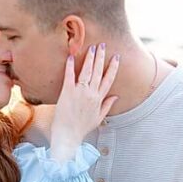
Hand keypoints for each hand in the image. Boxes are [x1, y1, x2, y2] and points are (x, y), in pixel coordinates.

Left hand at [50, 44, 119, 161]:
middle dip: (101, 57)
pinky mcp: (67, 93)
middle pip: (98, 72)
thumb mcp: (99, 118)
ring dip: (90, 58)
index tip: (116, 57)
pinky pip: (69, 76)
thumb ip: (107, 105)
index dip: (113, 68)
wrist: (68, 136)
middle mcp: (91, 94)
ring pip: (87, 71)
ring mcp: (79, 92)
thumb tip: (116, 96)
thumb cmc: (82, 128)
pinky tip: (71, 56)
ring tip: (92, 47)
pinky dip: (70, 66)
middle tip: (103, 45)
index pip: (108, 80)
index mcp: (99, 99)